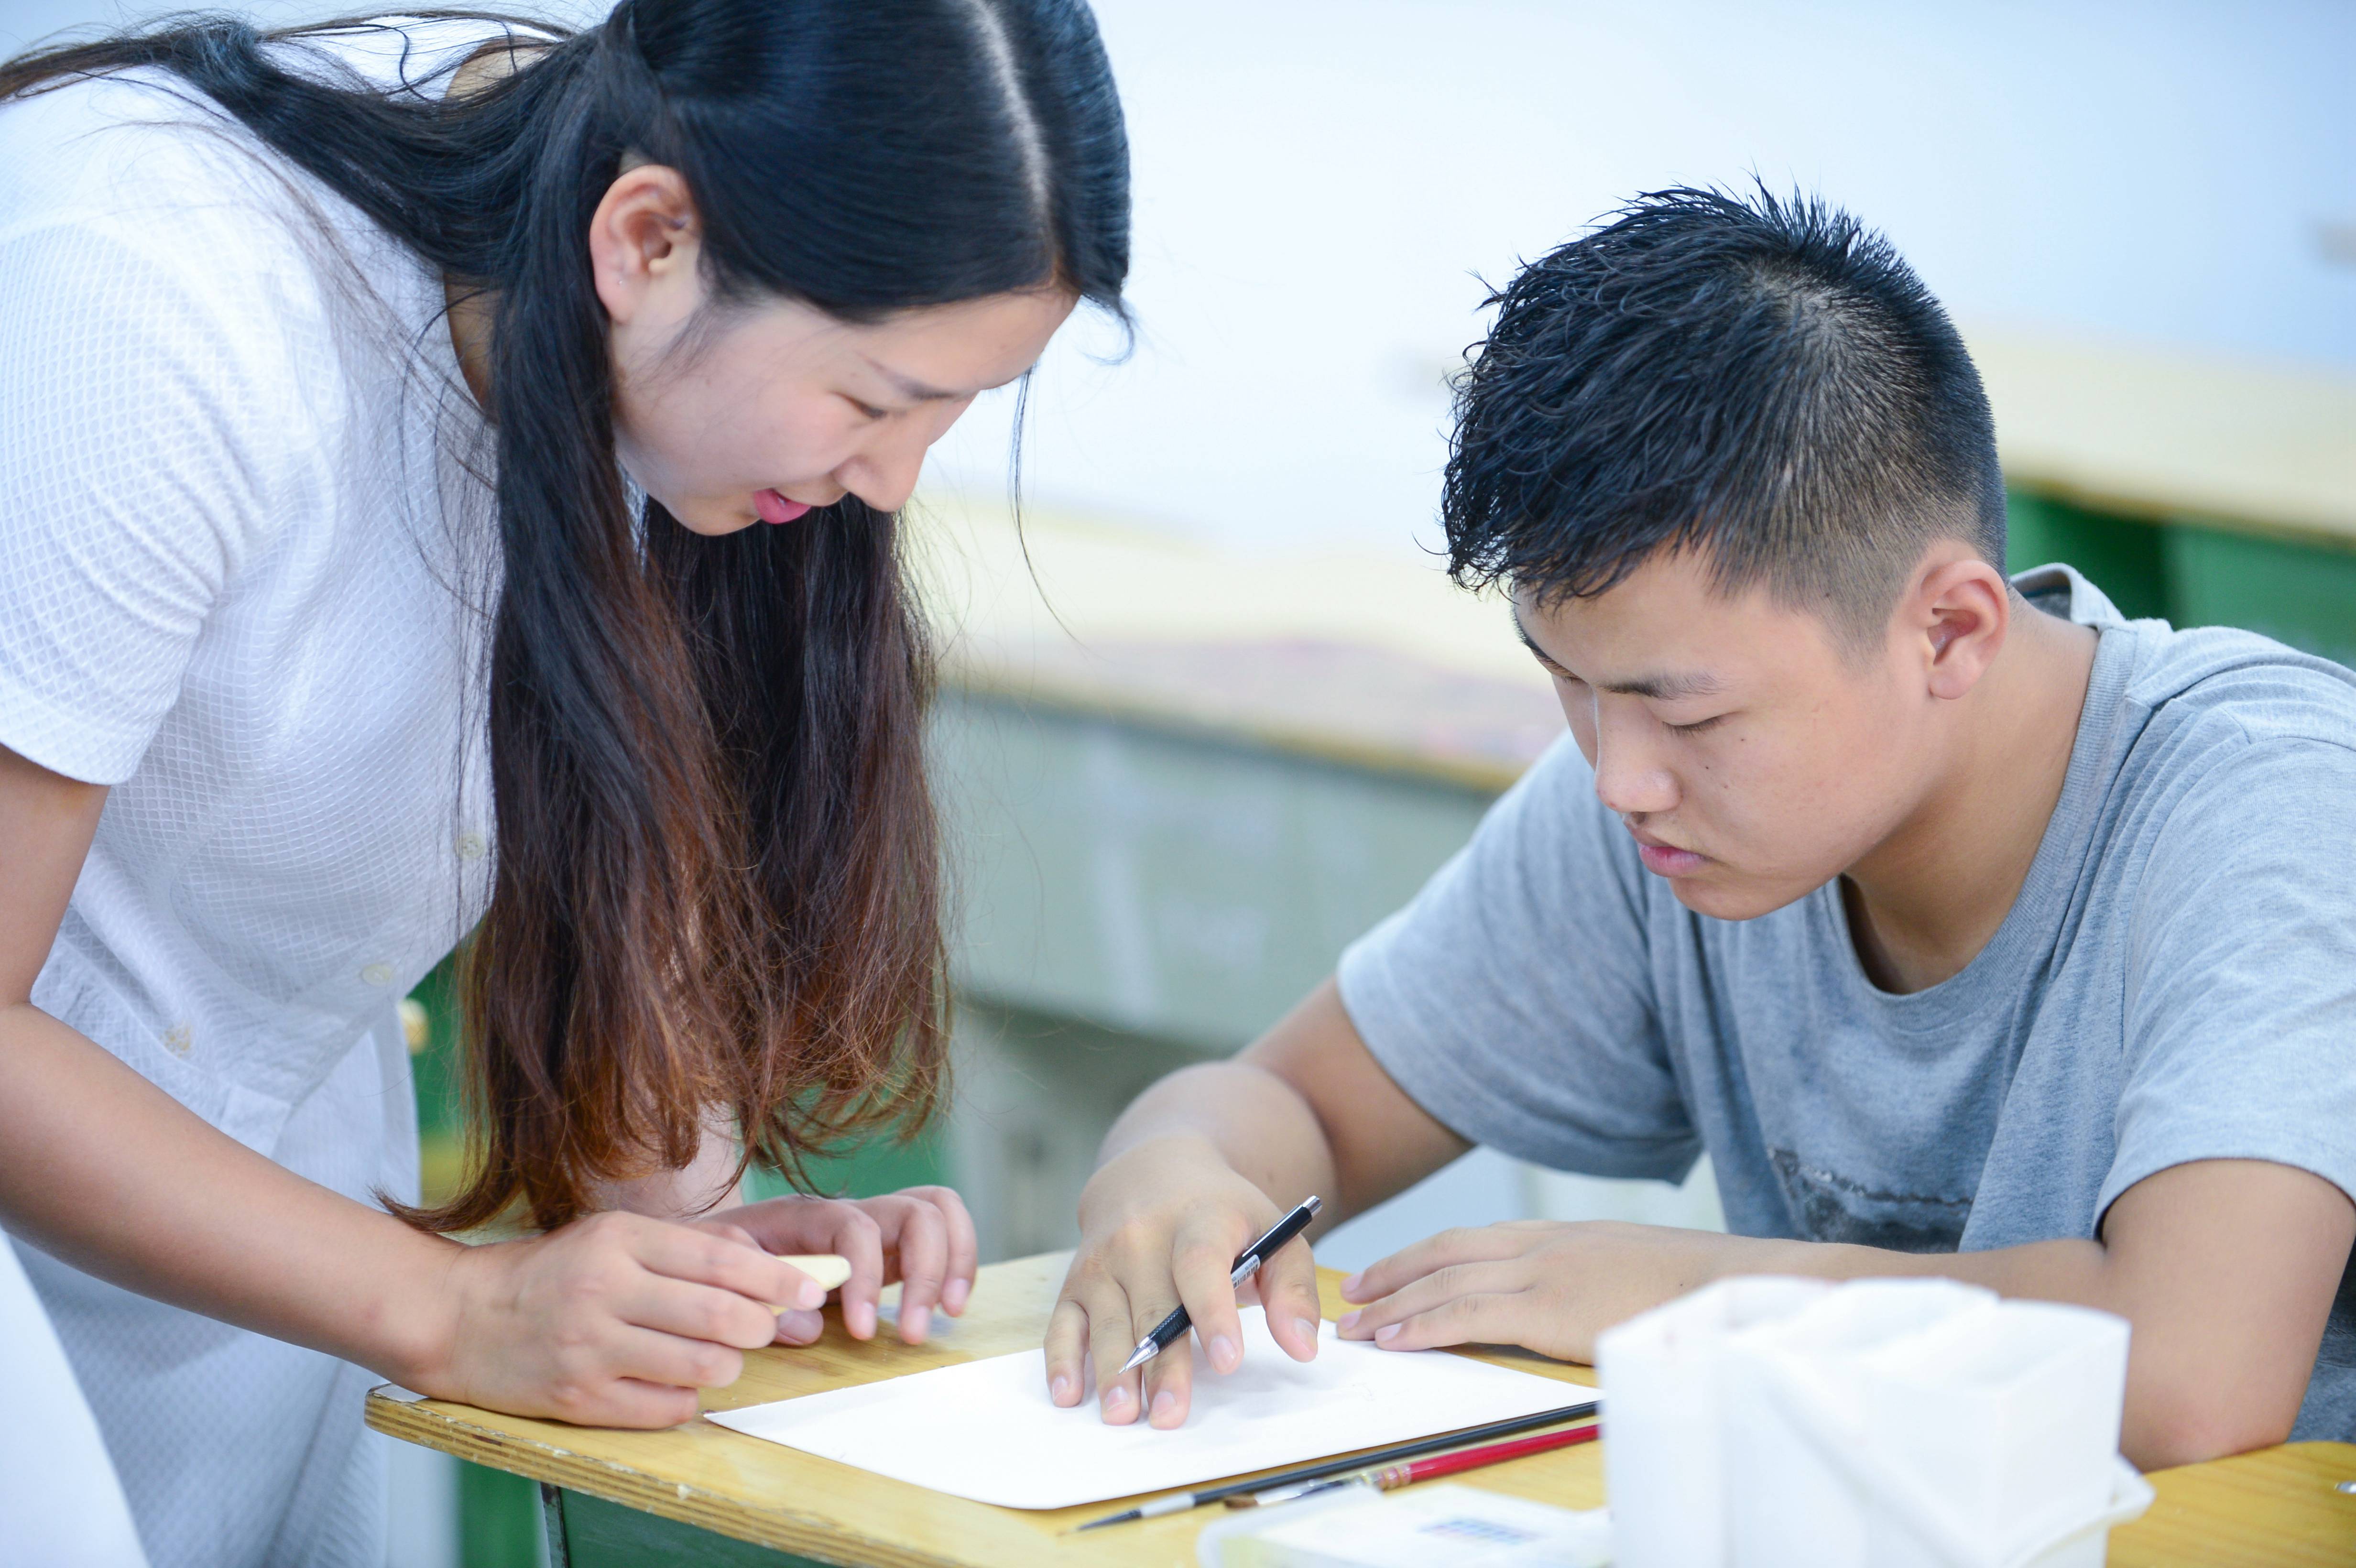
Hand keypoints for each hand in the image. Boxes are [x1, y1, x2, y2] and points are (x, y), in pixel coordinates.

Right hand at [423, 1209, 828, 1427]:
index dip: (779, 1278)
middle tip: (768, 1329)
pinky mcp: (577, 1399)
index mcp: (620, 1239)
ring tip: (718, 1357)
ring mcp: (589, 1347)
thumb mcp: (615, 1236)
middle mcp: (605, 1290)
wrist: (461, 1317)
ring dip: (727, 1367)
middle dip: (762, 1327)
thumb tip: (770, 1269)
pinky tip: (673, 1385)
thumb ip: (689, 1248)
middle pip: (721, 1316)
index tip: (815, 1288)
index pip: (722, 1260)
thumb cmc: (554, 1273)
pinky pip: (665, 1410)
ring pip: (701, 1367)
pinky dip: (685, 1400)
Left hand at [709, 1186, 976, 1346]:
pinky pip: (940, 1235)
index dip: (866, 1275)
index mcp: (807, 1215)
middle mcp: (850, 1212)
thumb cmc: (714, 1260)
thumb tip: (809, 1326)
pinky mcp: (890, 1248)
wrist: (711, 1251)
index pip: (856, 1227)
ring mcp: (875, 1226)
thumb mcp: (718, 1270)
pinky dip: (957, 1263)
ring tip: (949, 1313)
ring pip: (939, 1211)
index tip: (861, 1332)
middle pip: (916, 1210)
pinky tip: (948, 1306)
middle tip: (913, 1334)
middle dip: (926, 1271)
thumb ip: (757, 1294)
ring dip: (956, 1260)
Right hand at [1046, 1135, 1323, 1429]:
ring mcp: (1103, 1259)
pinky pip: (1063, 1322)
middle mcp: (1142, 1237)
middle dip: (1162, 1365)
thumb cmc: (1222, 1215)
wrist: (1153, 1172)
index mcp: (1199, 1220)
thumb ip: (1293, 1289)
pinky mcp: (1075, 1281)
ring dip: (1113, 1371)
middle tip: (1171, 1415)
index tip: (1228, 1361)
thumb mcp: (1271, 1233)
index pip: (1201, 1264)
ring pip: (1107, 1321)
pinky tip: (1069, 1394)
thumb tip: (1303, 1348)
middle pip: (1153, 1307)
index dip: (1213, 1312)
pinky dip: (1062, 1359)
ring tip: (1122, 1415)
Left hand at [1336, 1219, 1767, 1359]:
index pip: (1472, 1240)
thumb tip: (1576, 1297)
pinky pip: (1468, 1314)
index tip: (1390, 1272)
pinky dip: (1424, 1325)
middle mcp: (1542, 1246)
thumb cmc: (1693, 1285)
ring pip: (1446, 1283)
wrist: (1731, 1281)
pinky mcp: (1549, 1308)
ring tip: (1357, 1325)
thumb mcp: (1630, 1267)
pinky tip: (1395, 1338)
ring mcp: (1543, 1273)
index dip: (1422, 1255)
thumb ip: (1591, 1275)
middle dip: (1394, 1274)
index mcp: (1560, 1236)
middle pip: (1446, 1253)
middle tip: (1354, 1293)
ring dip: (1395, 1304)